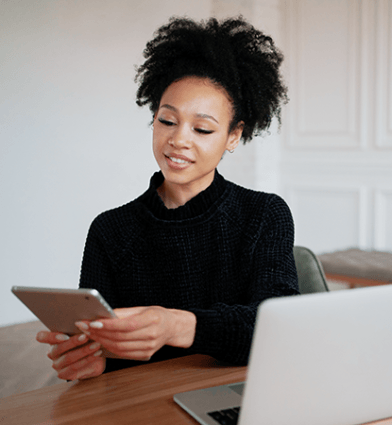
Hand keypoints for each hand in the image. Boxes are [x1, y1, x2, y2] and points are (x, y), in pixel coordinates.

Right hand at [36, 331, 105, 380]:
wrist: (95, 356)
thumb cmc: (87, 339)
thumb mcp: (83, 331)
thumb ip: (80, 326)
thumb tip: (85, 320)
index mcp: (52, 339)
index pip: (41, 337)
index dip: (51, 337)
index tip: (65, 336)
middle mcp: (52, 353)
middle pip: (58, 348)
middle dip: (74, 342)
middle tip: (86, 336)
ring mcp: (57, 365)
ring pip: (68, 358)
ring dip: (84, 351)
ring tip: (96, 344)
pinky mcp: (64, 374)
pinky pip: (75, 367)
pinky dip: (88, 359)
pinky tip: (97, 353)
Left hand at [75, 306, 195, 360]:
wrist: (172, 327)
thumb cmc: (157, 315)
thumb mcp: (143, 308)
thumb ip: (123, 312)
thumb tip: (103, 314)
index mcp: (153, 320)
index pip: (126, 325)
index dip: (108, 325)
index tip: (93, 322)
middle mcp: (152, 335)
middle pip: (120, 337)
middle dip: (99, 333)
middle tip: (84, 327)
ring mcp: (149, 348)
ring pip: (119, 347)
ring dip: (101, 341)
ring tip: (89, 334)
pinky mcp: (145, 355)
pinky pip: (123, 354)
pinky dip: (109, 349)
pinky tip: (101, 342)